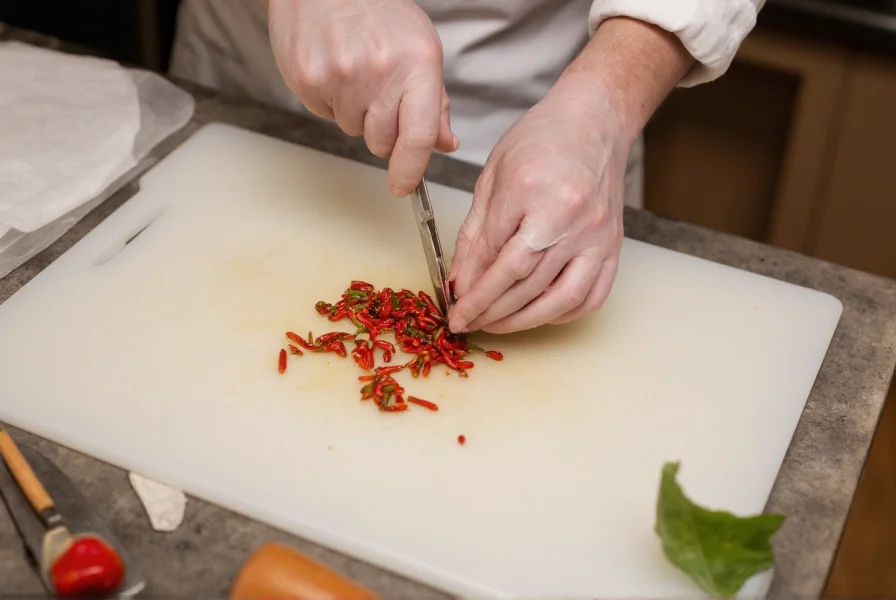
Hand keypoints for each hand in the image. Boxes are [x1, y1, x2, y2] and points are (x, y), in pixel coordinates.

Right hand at [266, 0, 457, 196]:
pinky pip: (325, 113)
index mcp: (417, 64)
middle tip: (377, 96)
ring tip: (353, 72)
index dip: (411, 170)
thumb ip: (434, 102)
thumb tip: (444, 143)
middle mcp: (380, 71)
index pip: (418, 136)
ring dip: (355, 112)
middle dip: (382, 132)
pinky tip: (333, 68)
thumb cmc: (377, 12)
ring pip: (353, 129)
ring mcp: (341, 76)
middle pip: (381, 142)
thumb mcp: (420, 49)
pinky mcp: (309, 79)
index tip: (403, 186)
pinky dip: (330, 99)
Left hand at [446, 82, 630, 333]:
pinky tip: (538, 314)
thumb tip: (461, 279)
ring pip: (558, 298)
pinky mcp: (613, 246)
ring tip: (496, 325)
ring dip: (522, 321)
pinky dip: (562, 314)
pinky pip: (591, 296)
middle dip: (489, 310)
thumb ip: (476, 232)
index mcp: (530, 190)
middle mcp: (568, 216)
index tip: (456, 309)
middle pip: (523, 282)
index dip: (472, 291)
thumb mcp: (493, 177)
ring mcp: (596, 235)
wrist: (595, 121)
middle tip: (468, 323)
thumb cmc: (542, 139)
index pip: (494, 257)